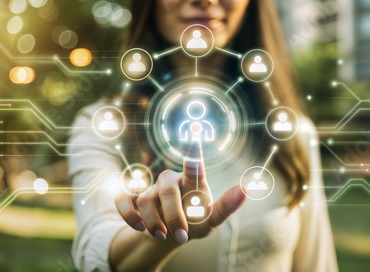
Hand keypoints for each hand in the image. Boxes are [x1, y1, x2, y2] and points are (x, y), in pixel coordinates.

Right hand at [114, 142, 246, 243]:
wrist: (169, 235)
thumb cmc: (195, 222)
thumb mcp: (212, 219)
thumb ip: (227, 206)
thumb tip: (246, 189)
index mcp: (192, 182)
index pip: (193, 165)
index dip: (193, 150)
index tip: (195, 132)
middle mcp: (170, 181)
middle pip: (167, 191)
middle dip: (173, 216)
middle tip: (181, 237)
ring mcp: (150, 189)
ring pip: (145, 200)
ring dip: (153, 223)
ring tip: (163, 237)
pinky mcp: (132, 198)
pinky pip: (123, 200)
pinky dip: (129, 215)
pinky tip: (138, 227)